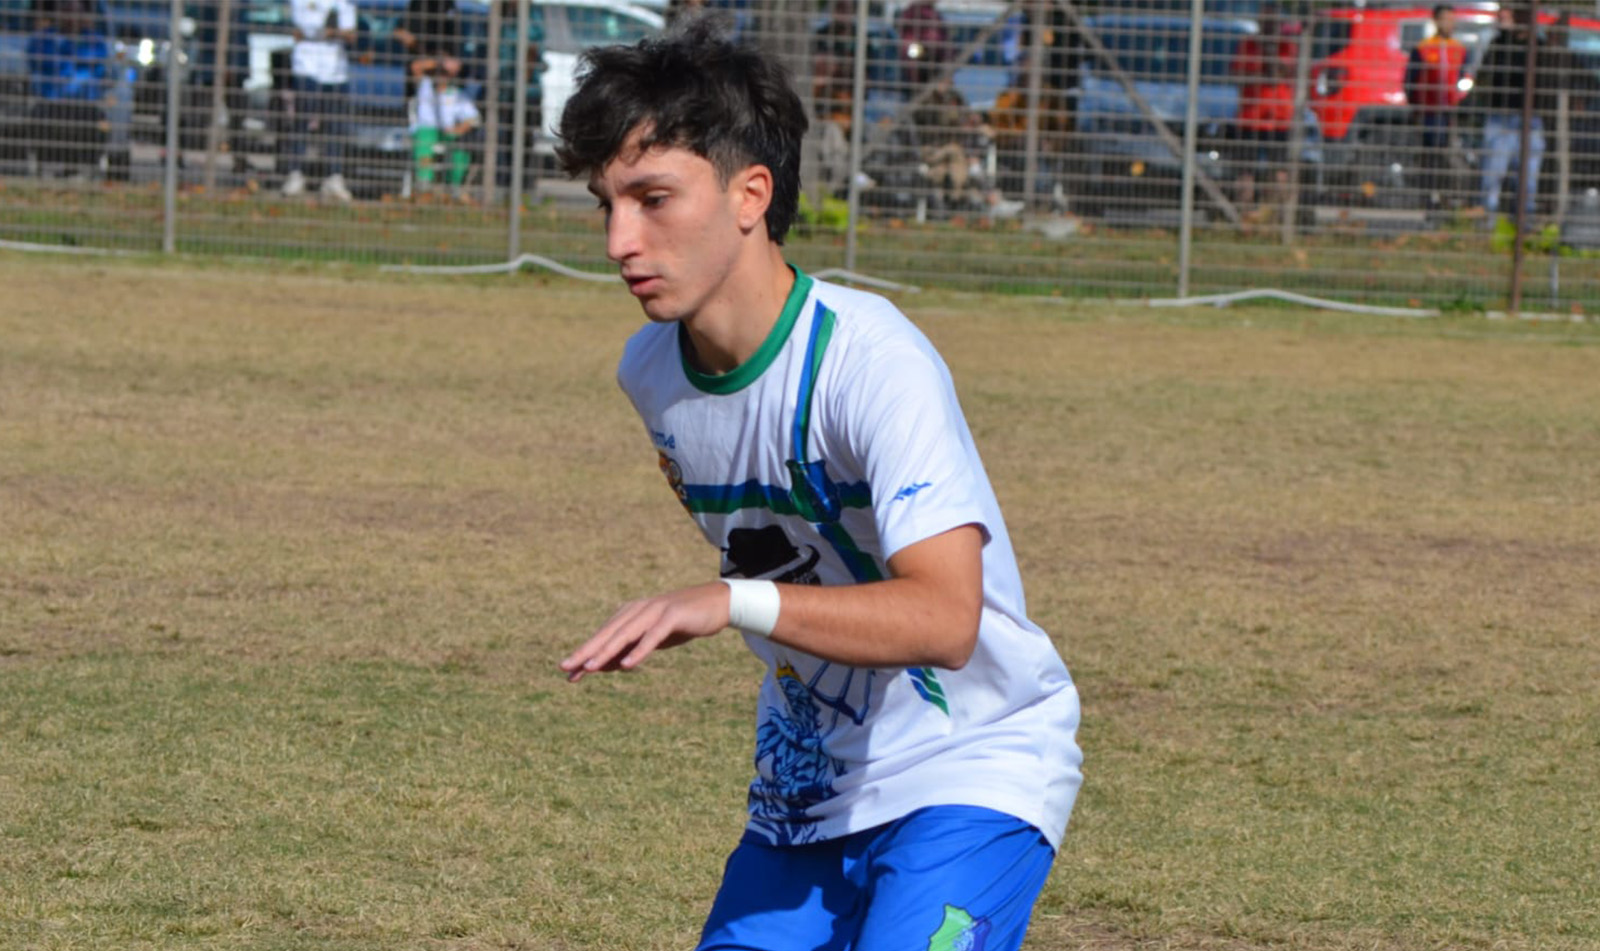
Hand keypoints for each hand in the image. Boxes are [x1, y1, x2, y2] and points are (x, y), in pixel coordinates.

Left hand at [559, 582, 730, 682]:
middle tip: (565, 667)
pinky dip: (639, 650)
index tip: (566, 673)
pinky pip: (652, 636)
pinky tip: (627, 665)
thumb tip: (605, 666)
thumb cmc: (681, 623)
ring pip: (625, 634)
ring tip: (589, 667)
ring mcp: (654, 611)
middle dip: (586, 651)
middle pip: (608, 634)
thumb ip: (629, 649)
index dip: (584, 654)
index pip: (603, 637)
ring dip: (606, 651)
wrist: (717, 604)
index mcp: (630, 614)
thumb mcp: (651, 639)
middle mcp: (638, 610)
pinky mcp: (672, 616)